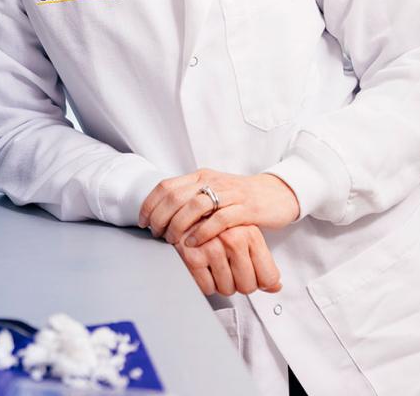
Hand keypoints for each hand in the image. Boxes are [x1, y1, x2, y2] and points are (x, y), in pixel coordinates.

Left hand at [138, 169, 299, 247]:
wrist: (277, 194)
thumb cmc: (240, 198)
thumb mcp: (212, 193)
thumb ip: (190, 200)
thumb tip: (161, 215)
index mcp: (201, 177)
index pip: (166, 186)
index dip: (150, 204)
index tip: (142, 221)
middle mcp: (212, 182)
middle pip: (176, 196)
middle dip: (161, 217)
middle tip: (156, 234)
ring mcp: (229, 194)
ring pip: (195, 206)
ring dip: (178, 225)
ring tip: (172, 241)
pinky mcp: (246, 208)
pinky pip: (220, 219)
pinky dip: (203, 231)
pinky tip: (193, 242)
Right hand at [174, 224, 281, 296]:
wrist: (182, 212)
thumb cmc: (215, 226)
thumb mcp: (244, 236)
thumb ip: (262, 263)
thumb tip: (275, 287)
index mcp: (250, 233)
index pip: (268, 277)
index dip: (259, 282)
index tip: (251, 275)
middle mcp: (233, 239)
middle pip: (248, 286)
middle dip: (237, 284)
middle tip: (228, 271)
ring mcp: (212, 247)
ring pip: (227, 289)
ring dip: (220, 283)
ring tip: (213, 266)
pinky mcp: (192, 256)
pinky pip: (207, 287)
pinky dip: (205, 284)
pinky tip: (202, 268)